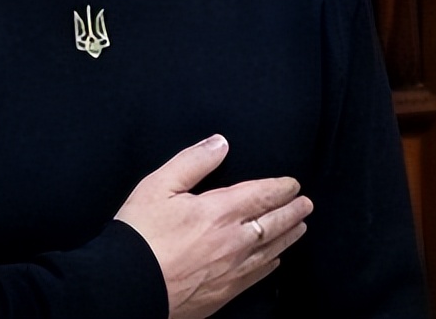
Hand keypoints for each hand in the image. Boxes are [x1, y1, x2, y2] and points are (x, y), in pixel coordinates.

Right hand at [113, 135, 312, 318]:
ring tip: (300, 227)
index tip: (293, 184)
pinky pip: (258, 276)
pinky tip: (275, 260)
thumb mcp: (158, 185)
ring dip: (289, 235)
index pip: (261, 195)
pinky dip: (272, 264)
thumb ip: (193, 162)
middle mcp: (233, 241)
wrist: (130, 284)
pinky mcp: (225, 292)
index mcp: (218, 211)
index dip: (281, 188)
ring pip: (272, 250)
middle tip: (306, 204)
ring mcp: (232, 270)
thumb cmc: (140, 234)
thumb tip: (219, 143)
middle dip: (293, 211)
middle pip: (274, 223)